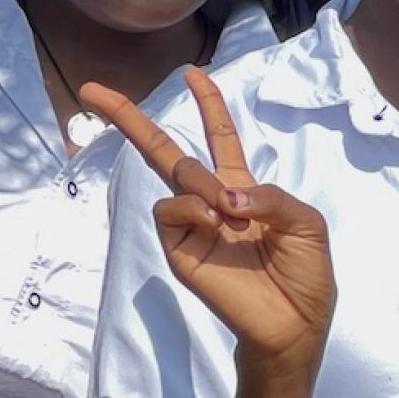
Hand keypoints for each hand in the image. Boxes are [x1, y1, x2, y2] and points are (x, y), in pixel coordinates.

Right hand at [84, 68, 335, 365]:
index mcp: (243, 188)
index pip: (220, 137)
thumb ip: (269, 195)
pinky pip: (168, 210)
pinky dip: (190, 206)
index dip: (208, 104)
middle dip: (130, 118)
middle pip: (166, 151)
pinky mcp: (177, 249)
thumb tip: (224, 194)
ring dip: (200, 180)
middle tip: (93, 91)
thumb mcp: (304, 222)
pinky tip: (214, 222)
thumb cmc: (305, 274)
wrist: (293, 324)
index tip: (193, 73)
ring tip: (227, 211)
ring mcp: (191, 224)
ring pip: (175, 174)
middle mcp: (211, 201)